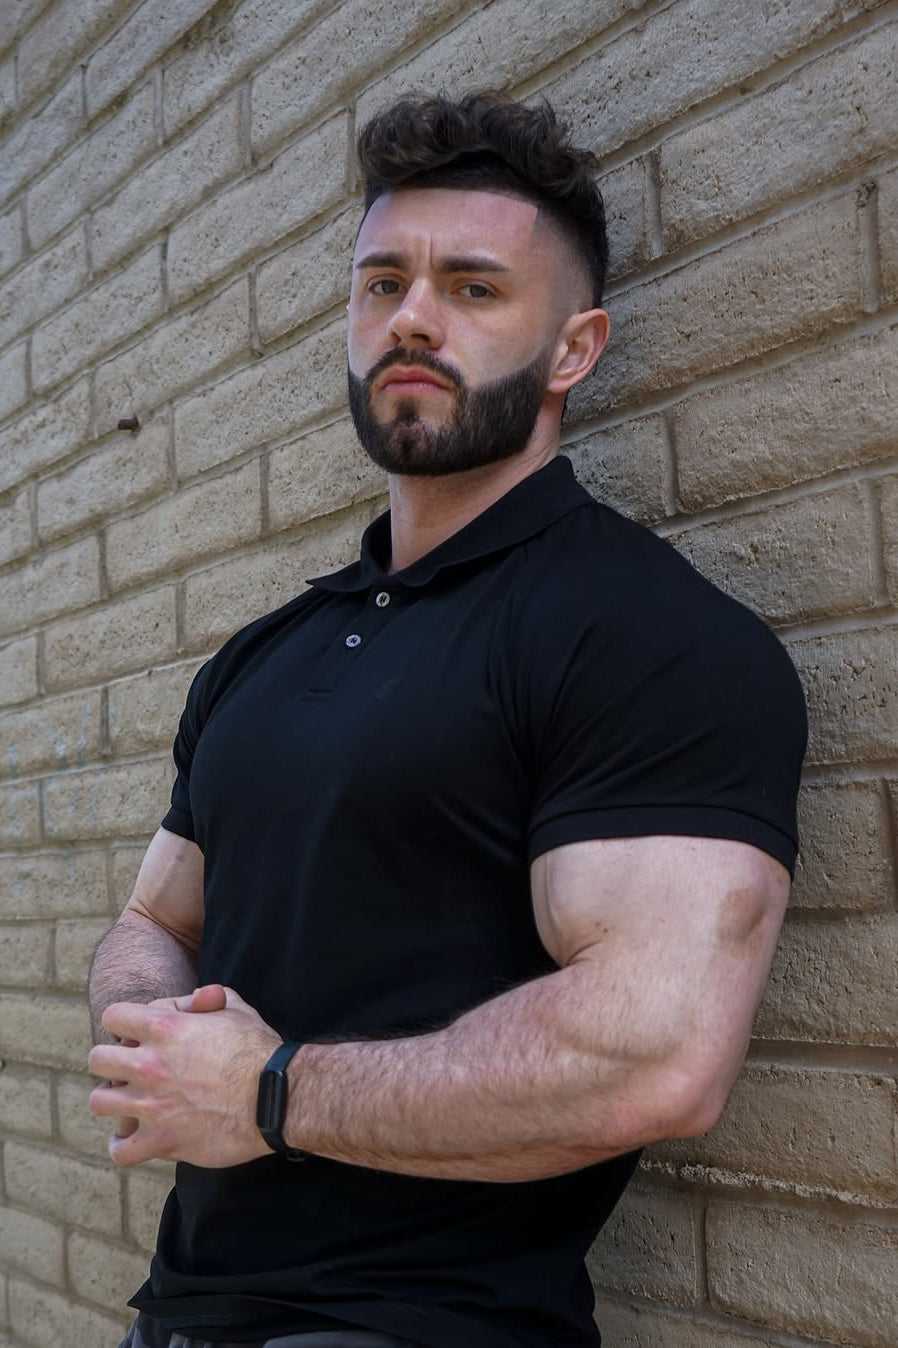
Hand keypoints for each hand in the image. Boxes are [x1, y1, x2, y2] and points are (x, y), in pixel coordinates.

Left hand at [87, 984, 280, 1168]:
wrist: (277, 1098)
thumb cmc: (259, 1050)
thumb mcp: (236, 1009)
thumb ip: (207, 998)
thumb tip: (195, 999)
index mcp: (165, 1028)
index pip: (114, 1016)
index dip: (129, 1022)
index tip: (144, 1034)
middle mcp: (150, 1064)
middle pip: (96, 1058)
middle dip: (112, 1061)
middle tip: (133, 1069)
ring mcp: (151, 1105)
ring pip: (99, 1101)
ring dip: (114, 1100)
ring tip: (133, 1102)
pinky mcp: (161, 1141)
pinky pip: (120, 1149)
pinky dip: (124, 1144)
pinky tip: (137, 1136)